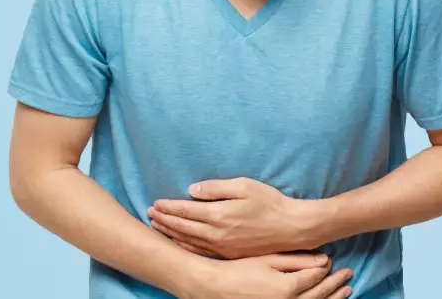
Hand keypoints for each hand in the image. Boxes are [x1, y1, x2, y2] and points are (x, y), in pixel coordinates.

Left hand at [148, 177, 323, 258]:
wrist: (293, 228)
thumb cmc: (270, 203)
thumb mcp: (244, 186)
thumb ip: (216, 188)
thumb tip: (192, 190)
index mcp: (219, 215)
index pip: (185, 211)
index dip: (168, 206)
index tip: (155, 203)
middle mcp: (217, 234)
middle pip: (182, 228)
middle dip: (164, 220)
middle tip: (149, 214)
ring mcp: (222, 248)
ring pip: (189, 242)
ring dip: (170, 233)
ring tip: (157, 227)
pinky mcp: (229, 255)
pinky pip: (200, 252)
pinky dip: (185, 246)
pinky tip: (179, 242)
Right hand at [181, 252, 352, 298]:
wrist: (215, 288)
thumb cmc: (239, 271)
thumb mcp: (268, 259)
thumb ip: (296, 260)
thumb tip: (323, 259)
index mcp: (288, 288)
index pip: (316, 278)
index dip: (328, 270)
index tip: (338, 263)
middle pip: (319, 295)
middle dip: (336, 286)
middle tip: (348, 276)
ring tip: (345, 291)